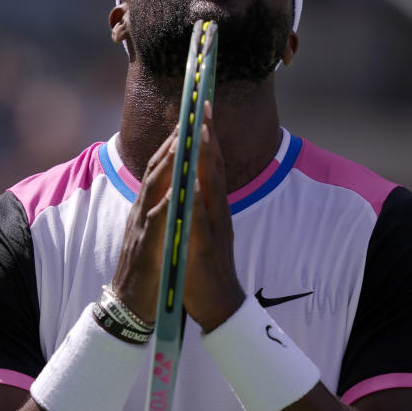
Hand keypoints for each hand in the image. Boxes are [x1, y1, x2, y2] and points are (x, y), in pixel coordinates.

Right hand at [111, 129, 176, 323]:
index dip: (176, 140)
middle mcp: (143, 211)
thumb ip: (165, 206)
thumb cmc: (151, 269)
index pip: (162, 166)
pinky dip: (167, 205)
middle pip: (157, 168)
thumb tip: (179, 182)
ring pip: (156, 188)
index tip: (192, 115)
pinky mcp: (147, 250)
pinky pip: (157, 224)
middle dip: (175, 140)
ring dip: (170, 162)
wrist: (132, 309)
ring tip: (185, 139)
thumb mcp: (158, 230)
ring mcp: (143, 229)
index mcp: (150, 206)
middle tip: (191, 113)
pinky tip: (178, 191)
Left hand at [183, 101, 245, 332]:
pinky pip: (199, 221)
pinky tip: (191, 185)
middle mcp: (215, 211)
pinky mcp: (203, 249)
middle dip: (207, 135)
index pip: (208, 163)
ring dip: (204, 158)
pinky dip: (196, 201)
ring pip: (208, 187)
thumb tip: (191, 176)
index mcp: (212, 206)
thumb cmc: (205, 266)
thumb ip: (199, 202)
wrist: (220, 305)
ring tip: (199, 131)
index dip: (205, 134)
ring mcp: (212, 228)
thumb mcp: (202, 227)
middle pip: (212, 166)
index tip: (201, 106)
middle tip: (203, 105)